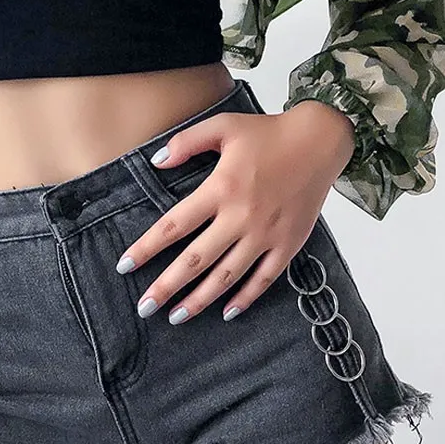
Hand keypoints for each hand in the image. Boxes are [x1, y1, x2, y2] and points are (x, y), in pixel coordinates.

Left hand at [116, 101, 355, 323]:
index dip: (147, 247)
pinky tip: (227, 312)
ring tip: (176, 317)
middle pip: (197, 260)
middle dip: (167, 286)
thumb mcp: (222, 126)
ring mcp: (267, 234)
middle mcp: (242, 216)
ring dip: (200, 300)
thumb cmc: (267, 132)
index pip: (174, 225)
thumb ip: (186, 142)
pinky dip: (246, 298)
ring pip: (227, 276)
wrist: (320, 141)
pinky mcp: (289, 243)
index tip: (125, 265)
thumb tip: (154, 162)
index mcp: (221, 188)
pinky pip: (265, 278)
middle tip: (145, 306)